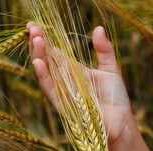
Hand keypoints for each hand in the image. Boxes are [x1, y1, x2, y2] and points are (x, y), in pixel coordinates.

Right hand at [27, 22, 152, 150]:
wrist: (121, 123)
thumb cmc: (116, 99)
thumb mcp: (111, 69)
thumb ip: (104, 50)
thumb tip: (98, 28)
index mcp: (74, 71)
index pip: (55, 52)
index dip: (46, 39)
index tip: (36, 24)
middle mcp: (65, 81)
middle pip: (47, 60)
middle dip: (39, 44)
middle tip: (32, 27)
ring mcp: (63, 93)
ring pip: (46, 73)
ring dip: (39, 56)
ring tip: (35, 39)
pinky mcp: (64, 106)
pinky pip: (51, 90)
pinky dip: (44, 77)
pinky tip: (38, 63)